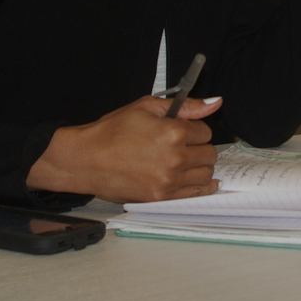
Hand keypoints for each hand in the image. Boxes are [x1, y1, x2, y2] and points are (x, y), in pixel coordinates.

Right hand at [26, 95, 222, 202]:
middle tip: (183, 146)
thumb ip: (186, 106)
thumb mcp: (147, 107)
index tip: (185, 131)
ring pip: (205, 174)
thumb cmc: (111, 131)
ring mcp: (168, 181)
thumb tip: (215, 102)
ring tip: (183, 162)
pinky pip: (194, 194)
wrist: (85, 159)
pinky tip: (198, 181)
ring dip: (198, 167)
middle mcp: (175, 158)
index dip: (195, 129)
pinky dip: (199, 187)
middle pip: (208, 154)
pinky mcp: (160, 198)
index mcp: (173, 132)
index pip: (205, 132)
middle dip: (199, 148)